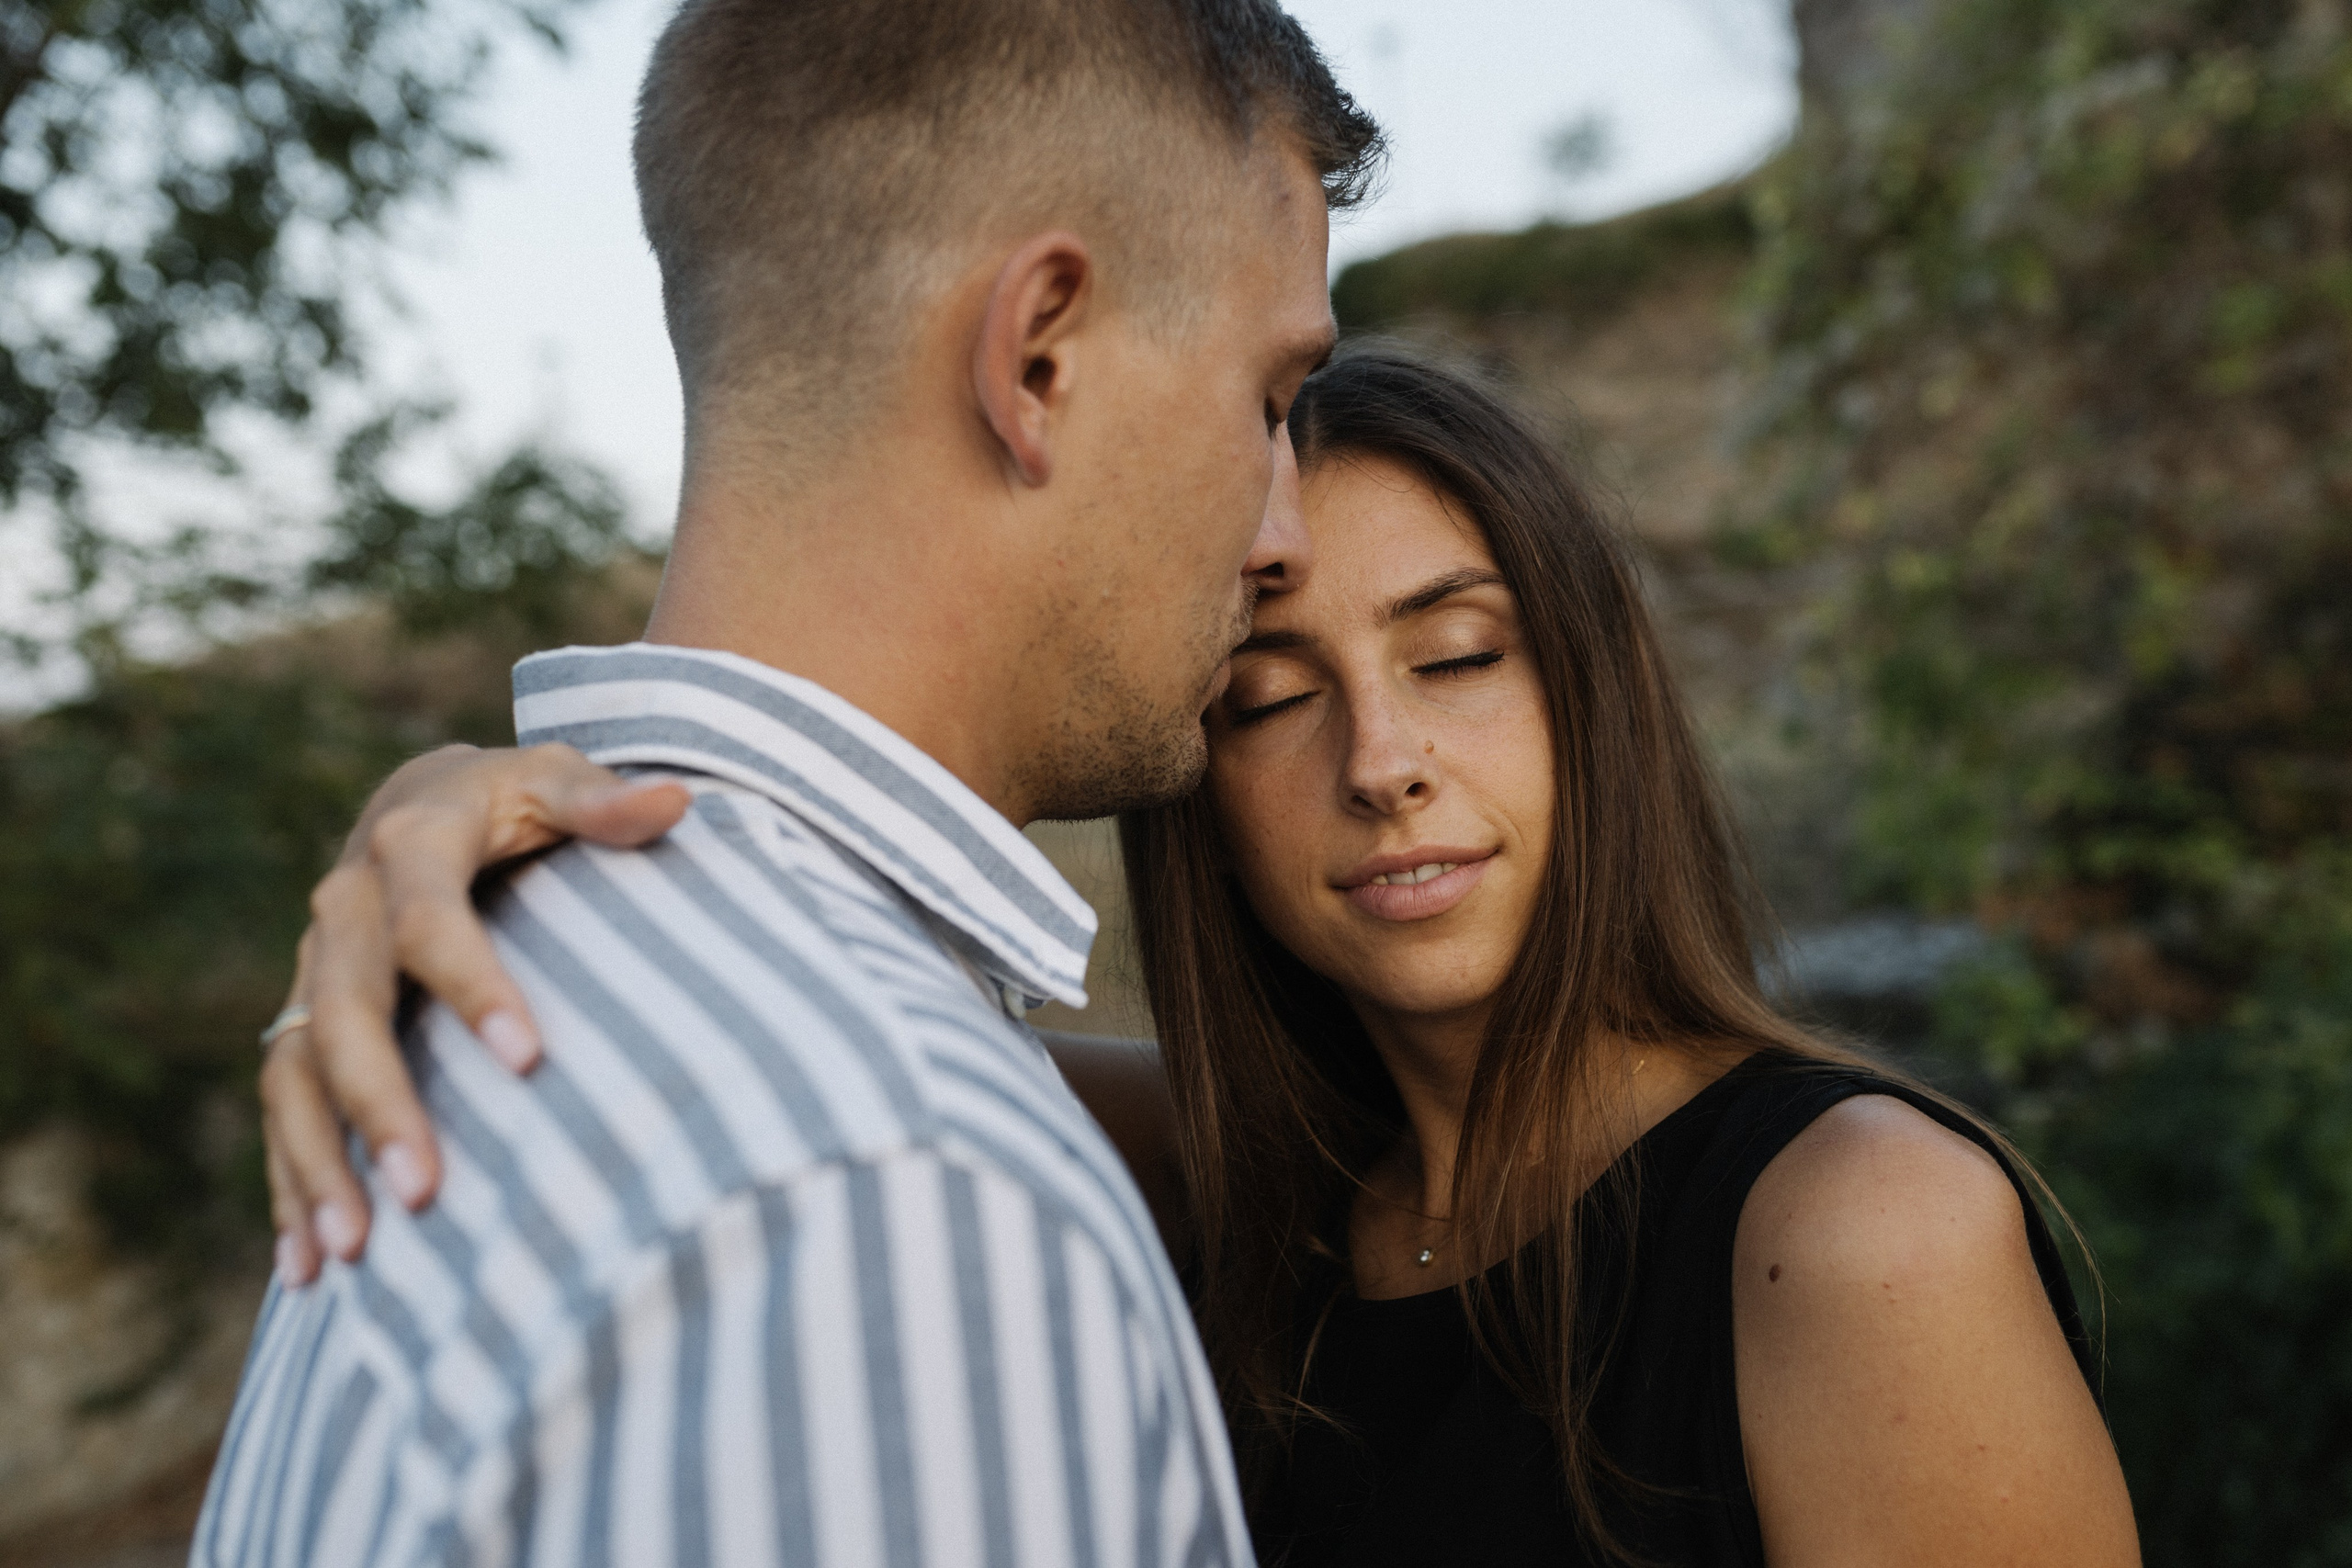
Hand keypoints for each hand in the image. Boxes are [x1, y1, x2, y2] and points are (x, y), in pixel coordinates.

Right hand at [261, 743, 690, 1284]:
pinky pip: (283, 1105)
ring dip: (319, 1163)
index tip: (529, 1059)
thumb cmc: (516, 799)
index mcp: (409, 843)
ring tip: (352, 1251)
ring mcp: (312, 968)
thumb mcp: (556, 779)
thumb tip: (677, 801)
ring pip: (296, 1071)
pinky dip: (291, 1183)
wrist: (421, 796)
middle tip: (425, 1192)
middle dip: (380, 1104)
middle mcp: (344, 907)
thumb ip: (606, 801)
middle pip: (345, 1012)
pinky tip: (309, 1267)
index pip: (432, 921)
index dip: (475, 987)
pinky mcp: (300, 1018)